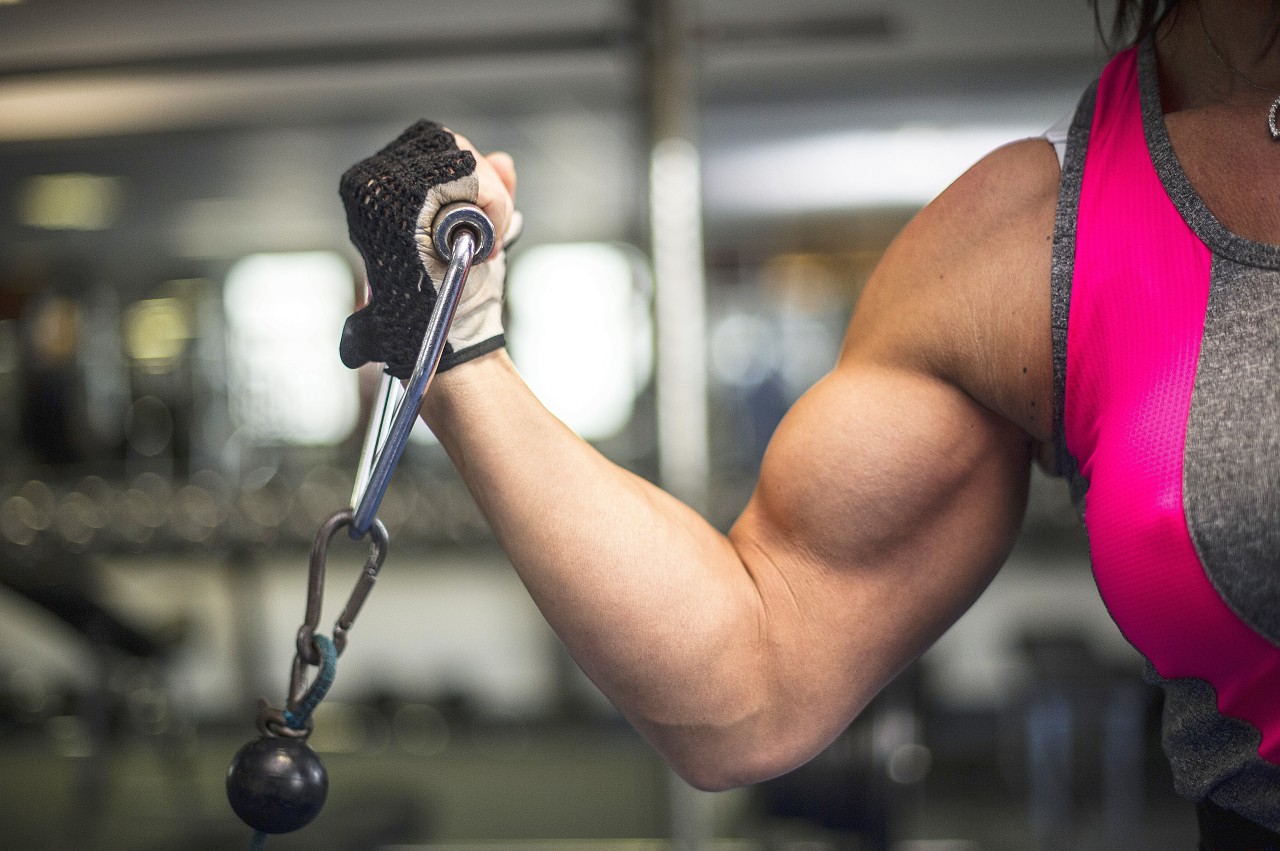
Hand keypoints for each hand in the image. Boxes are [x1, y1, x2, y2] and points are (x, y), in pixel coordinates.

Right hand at [338, 121, 518, 377]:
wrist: (449, 342)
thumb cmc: (455, 302)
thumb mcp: (473, 240)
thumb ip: (487, 196)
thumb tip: (504, 160)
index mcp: (380, 192)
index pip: (435, 146)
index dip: (471, 174)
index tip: (485, 222)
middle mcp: (372, 187)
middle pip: (445, 143)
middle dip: (483, 186)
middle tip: (487, 236)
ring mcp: (380, 194)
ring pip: (457, 154)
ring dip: (488, 199)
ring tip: (482, 244)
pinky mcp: (396, 206)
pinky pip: (461, 174)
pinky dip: (487, 204)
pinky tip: (481, 242)